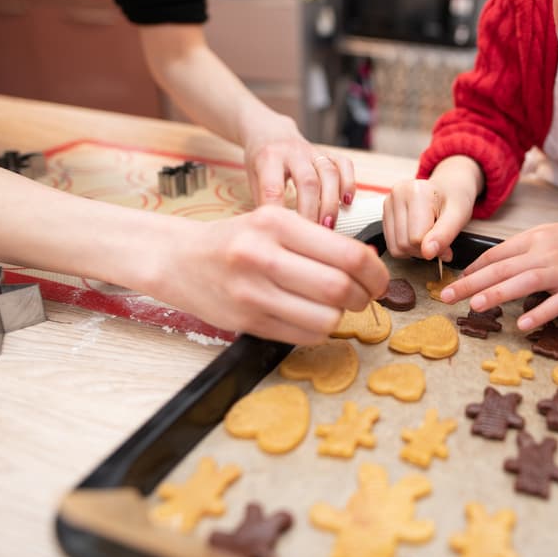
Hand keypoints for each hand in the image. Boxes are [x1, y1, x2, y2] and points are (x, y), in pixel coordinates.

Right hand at [149, 206, 388, 344]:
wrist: (178, 260)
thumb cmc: (236, 240)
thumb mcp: (274, 221)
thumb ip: (317, 240)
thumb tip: (368, 266)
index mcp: (276, 221)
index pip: (348, 253)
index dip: (375, 273)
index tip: (379, 280)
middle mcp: (262, 255)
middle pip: (339, 288)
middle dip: (363, 297)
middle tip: (364, 296)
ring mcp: (252, 291)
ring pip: (325, 317)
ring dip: (341, 316)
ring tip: (336, 307)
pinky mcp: (246, 321)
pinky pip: (303, 335)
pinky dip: (319, 330)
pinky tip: (312, 317)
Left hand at [242, 112, 355, 227]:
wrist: (269, 130)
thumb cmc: (261, 161)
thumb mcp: (252, 178)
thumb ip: (263, 201)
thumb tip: (273, 231)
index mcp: (268, 158)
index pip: (274, 188)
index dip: (280, 213)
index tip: (284, 234)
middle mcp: (293, 152)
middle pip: (308, 182)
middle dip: (312, 211)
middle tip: (311, 234)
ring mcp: (313, 151)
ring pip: (329, 173)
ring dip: (331, 202)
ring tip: (329, 226)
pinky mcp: (328, 152)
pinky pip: (344, 164)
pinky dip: (349, 183)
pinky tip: (347, 202)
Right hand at [382, 156, 482, 260]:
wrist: (449, 188)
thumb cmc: (455, 200)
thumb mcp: (459, 216)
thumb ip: (444, 235)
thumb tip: (428, 253)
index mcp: (415, 191)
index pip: (416, 238)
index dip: (434, 247)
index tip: (446, 243)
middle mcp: (396, 194)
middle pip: (403, 244)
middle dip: (424, 250)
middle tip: (438, 242)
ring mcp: (388, 203)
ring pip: (395, 248)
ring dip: (415, 251)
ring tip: (429, 238)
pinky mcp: (385, 214)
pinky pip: (391, 245)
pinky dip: (407, 248)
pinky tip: (418, 237)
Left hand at [438, 215, 557, 330]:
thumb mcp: (546, 237)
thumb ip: (519, 251)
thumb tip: (488, 267)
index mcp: (533, 239)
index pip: (495, 255)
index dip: (472, 269)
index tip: (453, 282)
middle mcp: (544, 254)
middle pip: (502, 269)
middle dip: (471, 283)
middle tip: (446, 296)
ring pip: (524, 283)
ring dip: (497, 294)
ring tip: (473, 306)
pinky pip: (556, 303)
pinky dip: (538, 313)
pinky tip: (522, 324)